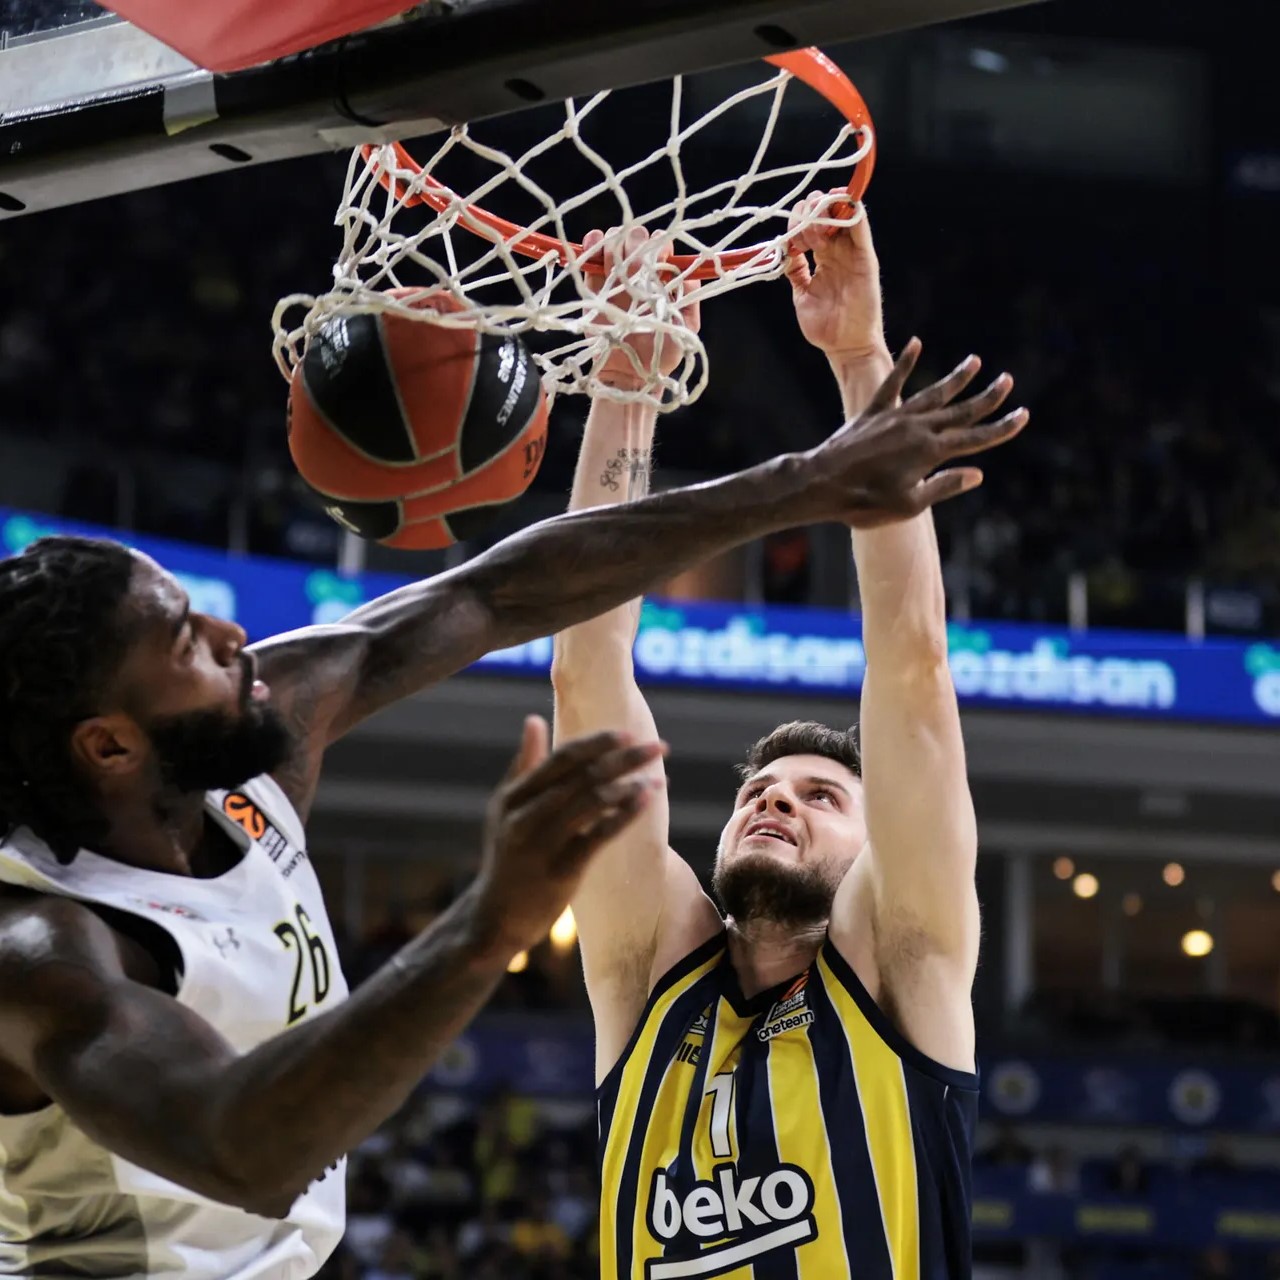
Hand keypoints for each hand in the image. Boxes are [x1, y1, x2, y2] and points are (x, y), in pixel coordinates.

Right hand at [469, 716, 665, 958]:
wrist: (495, 918)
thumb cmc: (508, 858)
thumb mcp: (506, 809)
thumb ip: (524, 765)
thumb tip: (534, 719)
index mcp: (513, 796)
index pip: (561, 759)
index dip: (597, 744)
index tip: (628, 733)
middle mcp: (524, 815)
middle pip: (582, 776)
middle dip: (625, 759)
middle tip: (660, 747)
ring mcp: (541, 844)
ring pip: (591, 802)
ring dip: (629, 786)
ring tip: (658, 777)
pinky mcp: (560, 871)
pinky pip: (598, 836)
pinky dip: (624, 816)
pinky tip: (645, 802)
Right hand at [583, 225, 700, 390]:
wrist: (631, 376)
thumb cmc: (662, 354)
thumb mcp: (684, 328)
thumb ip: (689, 299)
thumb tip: (689, 272)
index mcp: (661, 279)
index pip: (661, 246)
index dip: (661, 245)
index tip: (661, 258)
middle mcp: (638, 274)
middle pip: (635, 238)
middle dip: (636, 243)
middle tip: (637, 265)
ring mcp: (614, 279)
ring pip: (613, 241)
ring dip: (615, 244)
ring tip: (617, 264)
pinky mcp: (593, 289)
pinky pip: (590, 257)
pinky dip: (591, 244)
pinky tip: (597, 249)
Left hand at [785, 192, 884, 360]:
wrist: (845, 346)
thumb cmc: (826, 326)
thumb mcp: (802, 294)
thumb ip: (796, 272)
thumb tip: (785, 252)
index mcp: (824, 259)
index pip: (812, 226)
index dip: (798, 221)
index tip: (788, 237)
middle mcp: (838, 251)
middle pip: (825, 213)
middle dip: (808, 211)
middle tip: (801, 232)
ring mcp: (852, 252)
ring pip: (841, 212)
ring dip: (823, 209)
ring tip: (812, 231)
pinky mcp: (865, 256)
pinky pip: (860, 225)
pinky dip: (850, 209)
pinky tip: (836, 203)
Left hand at [801, 340, 1028, 527]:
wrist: (820, 485)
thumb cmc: (863, 503)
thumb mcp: (908, 506)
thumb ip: (943, 487)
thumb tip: (977, 474)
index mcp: (930, 453)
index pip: (975, 438)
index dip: (1001, 428)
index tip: (1023, 414)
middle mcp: (917, 428)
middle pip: (961, 410)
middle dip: (988, 397)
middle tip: (1008, 380)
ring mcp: (895, 416)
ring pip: (934, 392)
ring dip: (957, 377)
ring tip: (976, 361)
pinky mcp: (872, 411)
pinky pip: (893, 381)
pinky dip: (906, 362)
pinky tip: (917, 343)